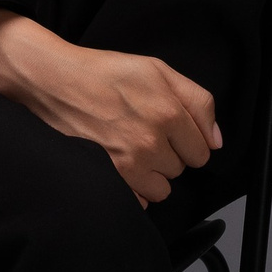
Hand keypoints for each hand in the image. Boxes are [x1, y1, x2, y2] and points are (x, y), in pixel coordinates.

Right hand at [0, 10, 220, 204]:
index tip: (170, 130)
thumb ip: (198, 103)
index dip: (187, 141)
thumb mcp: (159, 71)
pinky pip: (137, 200)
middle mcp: (151, 141)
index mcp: (169, 112)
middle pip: (181, 170)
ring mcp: (128, 164)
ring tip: (130, 150)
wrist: (54, 81)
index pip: (202, 152)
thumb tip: (217, 140)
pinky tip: (117, 163)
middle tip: (143, 133)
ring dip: (151, 175)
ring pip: (161, 190)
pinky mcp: (107, 178)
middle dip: (168, 155)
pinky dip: (131, 188)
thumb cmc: (104, 73)